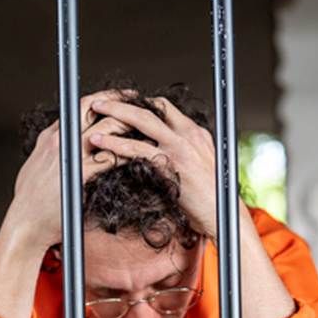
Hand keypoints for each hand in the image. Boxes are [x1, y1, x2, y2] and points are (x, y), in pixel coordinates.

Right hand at [2, 92, 128, 252]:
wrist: (25, 224)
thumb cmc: (31, 202)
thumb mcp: (36, 167)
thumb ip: (51, 153)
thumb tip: (60, 149)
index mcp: (49, 137)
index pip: (78, 106)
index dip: (102, 99)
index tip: (118, 97)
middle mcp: (59, 141)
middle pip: (92, 108)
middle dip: (119, 101)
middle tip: (140, 102)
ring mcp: (70, 156)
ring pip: (106, 129)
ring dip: (129, 126)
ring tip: (147, 128)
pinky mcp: (80, 174)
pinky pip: (111, 157)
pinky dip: (129, 153)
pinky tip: (142, 155)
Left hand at [87, 96, 221, 239]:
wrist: (223, 216)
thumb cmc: (212, 199)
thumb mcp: (202, 167)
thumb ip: (184, 153)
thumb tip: (163, 152)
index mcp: (196, 133)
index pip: (165, 107)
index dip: (141, 104)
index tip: (122, 106)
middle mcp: (189, 135)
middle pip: (151, 108)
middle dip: (123, 102)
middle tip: (101, 101)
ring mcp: (179, 148)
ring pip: (142, 121)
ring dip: (115, 115)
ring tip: (94, 114)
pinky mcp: (170, 165)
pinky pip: (137, 149)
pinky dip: (115, 144)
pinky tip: (100, 144)